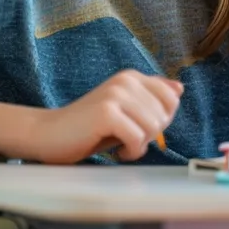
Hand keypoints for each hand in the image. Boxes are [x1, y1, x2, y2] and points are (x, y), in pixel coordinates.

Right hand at [32, 70, 182, 164]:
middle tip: (123, 136)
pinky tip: (115, 151)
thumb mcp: (125, 110)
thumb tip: (179, 88)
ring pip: (153, 128)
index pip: (171, 98)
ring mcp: (115, 95)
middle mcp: (124, 80)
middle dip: (148, 134)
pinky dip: (130, 152)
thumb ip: (151, 97)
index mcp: (131, 76)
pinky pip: (137, 139)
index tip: (137, 125)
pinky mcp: (106, 113)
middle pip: (164, 116)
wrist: (49, 134)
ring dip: (138, 145)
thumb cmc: (89, 127)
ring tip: (118, 142)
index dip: (160, 120)